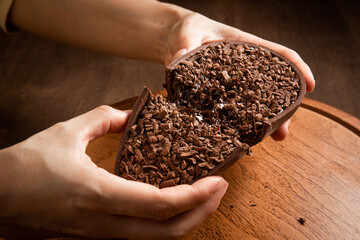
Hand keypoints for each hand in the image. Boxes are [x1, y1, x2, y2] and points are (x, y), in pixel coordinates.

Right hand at [0, 106, 227, 238]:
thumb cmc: (25, 166)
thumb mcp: (67, 131)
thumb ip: (104, 118)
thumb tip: (133, 116)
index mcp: (99, 195)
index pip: (161, 205)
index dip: (196, 195)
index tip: (217, 179)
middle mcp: (104, 223)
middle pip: (168, 232)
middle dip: (202, 213)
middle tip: (220, 188)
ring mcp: (101, 235)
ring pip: (156, 238)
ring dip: (187, 219)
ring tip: (204, 195)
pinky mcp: (97, 235)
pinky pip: (141, 234)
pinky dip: (165, 222)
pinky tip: (172, 203)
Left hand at [165, 13, 315, 140]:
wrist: (177, 40)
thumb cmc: (188, 32)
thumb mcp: (188, 34)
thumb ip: (185, 46)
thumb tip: (180, 59)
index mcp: (245, 46)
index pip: (278, 54)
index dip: (297, 68)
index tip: (310, 84)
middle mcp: (244, 68)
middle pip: (270, 87)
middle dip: (282, 108)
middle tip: (283, 130)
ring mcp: (234, 83)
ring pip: (255, 103)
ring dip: (265, 121)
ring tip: (271, 137)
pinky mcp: (220, 94)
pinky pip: (234, 110)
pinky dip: (242, 123)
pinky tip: (243, 137)